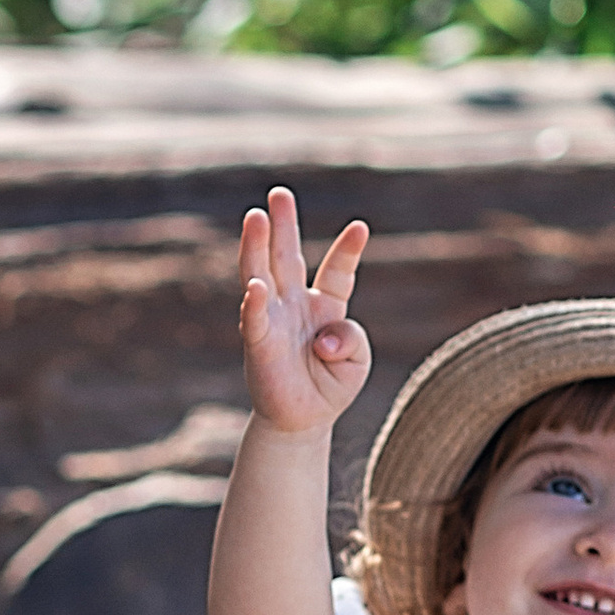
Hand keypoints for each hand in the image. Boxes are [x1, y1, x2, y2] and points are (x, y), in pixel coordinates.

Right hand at [238, 184, 370, 435]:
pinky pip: (254, 320)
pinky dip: (255, 304)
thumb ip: (352, 339)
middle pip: (287, 256)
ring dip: (257, 246)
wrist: (303, 421)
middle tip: (278, 194)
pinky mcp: (259, 344)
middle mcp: (294, 304)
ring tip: (255, 216)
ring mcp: (274, 320)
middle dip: (282, 224)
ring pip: (262, 275)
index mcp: (325, 303)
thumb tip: (323, 339)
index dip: (348, 250)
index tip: (360, 227)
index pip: (337, 270)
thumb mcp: (359, 360)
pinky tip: (256, 286)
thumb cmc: (331, 384)